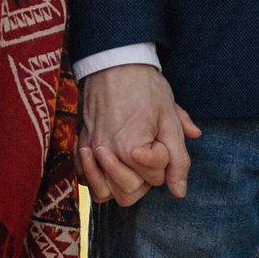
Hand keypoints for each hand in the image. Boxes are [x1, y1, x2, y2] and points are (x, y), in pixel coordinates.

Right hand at [78, 63, 200, 206]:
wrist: (114, 63)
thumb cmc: (145, 88)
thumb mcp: (170, 119)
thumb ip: (178, 158)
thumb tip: (180, 192)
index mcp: (132, 150)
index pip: (156, 178)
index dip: (164, 159)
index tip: (158, 134)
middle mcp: (106, 155)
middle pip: (130, 194)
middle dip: (143, 177)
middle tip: (146, 150)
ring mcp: (89, 152)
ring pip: (104, 194)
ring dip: (118, 183)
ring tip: (128, 161)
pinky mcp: (79, 146)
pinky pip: (85, 180)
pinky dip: (97, 177)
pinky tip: (110, 160)